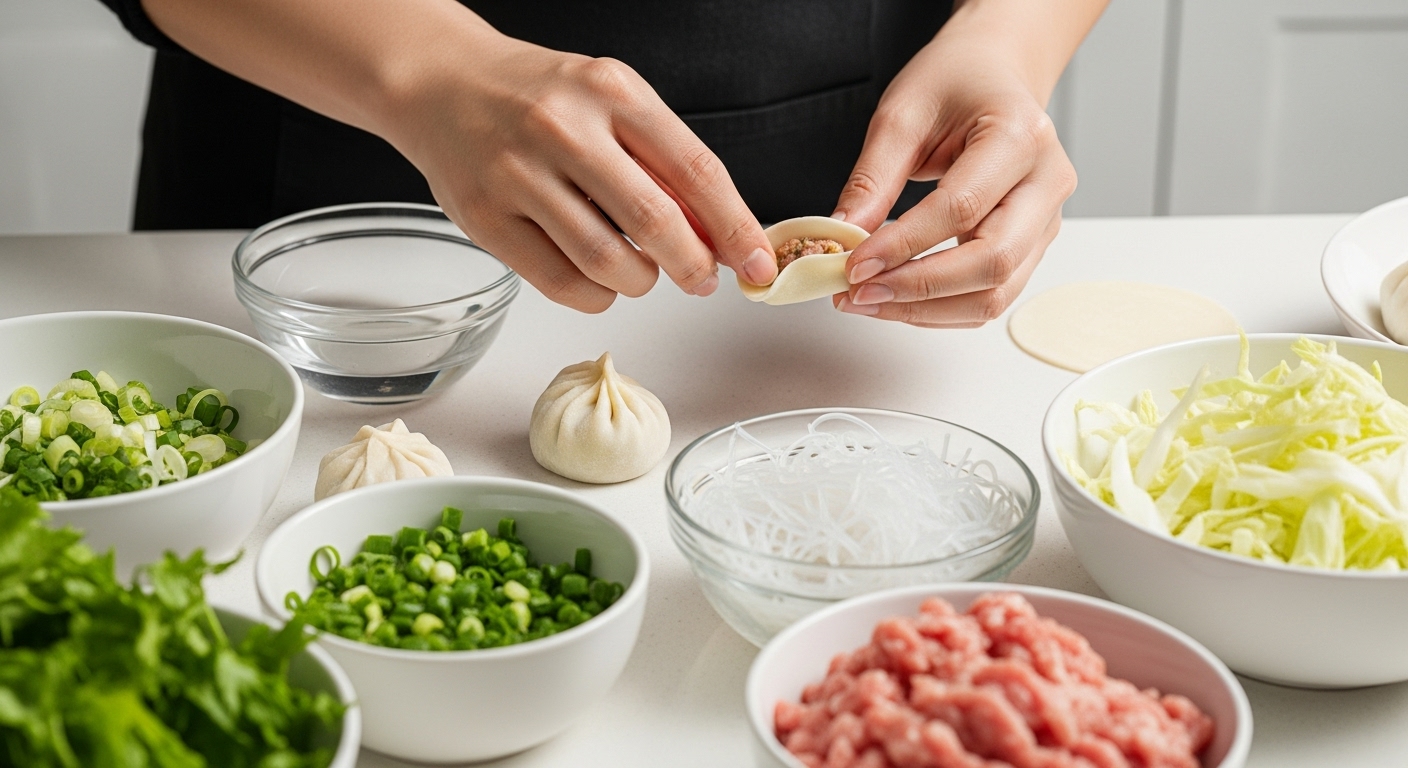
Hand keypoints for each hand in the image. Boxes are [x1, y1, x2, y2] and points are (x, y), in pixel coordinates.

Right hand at [389, 33, 777, 311]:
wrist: (442, 83)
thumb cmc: (538, 98)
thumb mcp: (610, 103)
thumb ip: (663, 163)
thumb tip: (720, 236)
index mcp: (611, 91)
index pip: (695, 170)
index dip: (735, 227)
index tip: (757, 264)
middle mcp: (563, 128)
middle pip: (654, 221)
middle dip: (692, 264)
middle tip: (701, 279)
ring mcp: (517, 174)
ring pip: (606, 261)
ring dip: (641, 281)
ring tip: (641, 271)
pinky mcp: (484, 217)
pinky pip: (560, 283)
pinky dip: (596, 296)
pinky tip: (599, 280)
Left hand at [829, 33, 1077, 326]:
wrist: (995, 74)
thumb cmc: (955, 83)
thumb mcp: (902, 113)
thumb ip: (873, 177)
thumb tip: (844, 235)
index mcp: (1020, 136)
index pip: (961, 208)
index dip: (903, 245)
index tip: (853, 264)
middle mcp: (1046, 182)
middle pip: (992, 262)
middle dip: (918, 289)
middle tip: (857, 293)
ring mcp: (1047, 219)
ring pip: (996, 293)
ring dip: (927, 309)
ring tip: (869, 301)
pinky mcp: (1033, 245)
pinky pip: (992, 294)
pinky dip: (942, 308)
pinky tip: (897, 298)